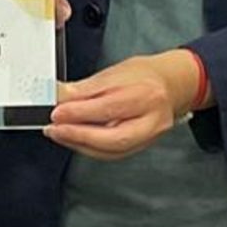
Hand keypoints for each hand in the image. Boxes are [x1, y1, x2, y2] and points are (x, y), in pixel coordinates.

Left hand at [47, 52, 192, 160]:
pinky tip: (76, 140)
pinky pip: (114, 154)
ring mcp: (149, 136)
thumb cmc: (144, 76)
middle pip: (114, 137)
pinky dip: (91, 149)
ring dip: (81, 144)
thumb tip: (60, 97)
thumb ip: (86, 88)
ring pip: (112, 150)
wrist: (171, 85)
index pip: (109, 107)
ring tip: (60, 134)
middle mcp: (152, 119)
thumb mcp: (114, 72)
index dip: (79, 112)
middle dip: (79, 136)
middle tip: (55, 129)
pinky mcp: (142, 146)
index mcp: (146, 94)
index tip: (56, 112)